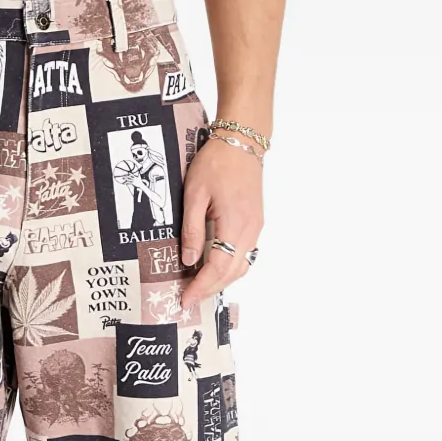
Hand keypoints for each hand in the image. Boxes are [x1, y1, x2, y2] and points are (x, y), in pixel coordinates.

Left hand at [179, 136, 263, 310]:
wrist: (243, 140)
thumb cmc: (217, 162)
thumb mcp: (194, 194)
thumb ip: (191, 230)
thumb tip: (189, 260)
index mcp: (235, 224)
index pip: (218, 267)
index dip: (201, 287)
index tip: (185, 300)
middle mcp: (250, 230)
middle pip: (231, 273)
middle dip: (209, 289)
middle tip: (188, 300)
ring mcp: (255, 228)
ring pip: (240, 267)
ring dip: (220, 281)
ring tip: (198, 288)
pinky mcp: (255, 223)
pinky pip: (244, 255)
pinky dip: (229, 268)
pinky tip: (213, 268)